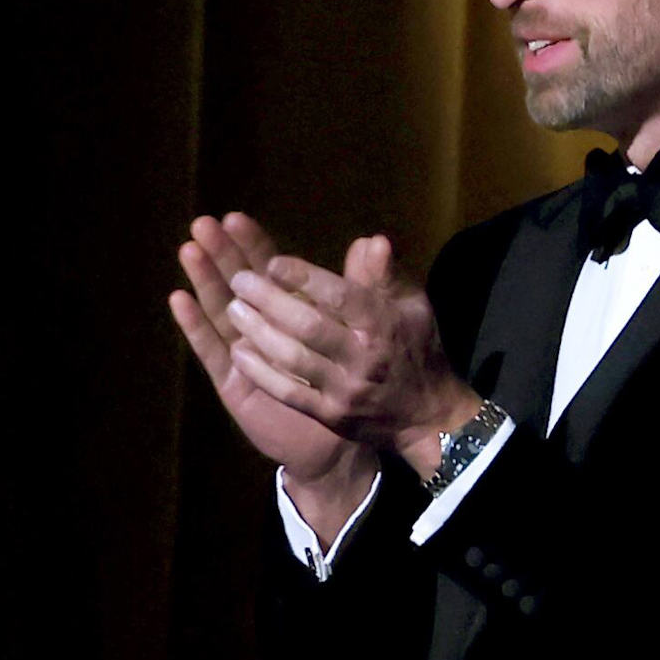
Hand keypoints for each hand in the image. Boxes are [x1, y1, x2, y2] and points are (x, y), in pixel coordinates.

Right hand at [171, 213, 376, 522]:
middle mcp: (263, 327)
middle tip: (204, 223)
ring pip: (221, 310)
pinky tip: (179, 300)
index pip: (269, 268)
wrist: (339, 445)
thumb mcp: (366, 332)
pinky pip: (213, 351)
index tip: (236, 218)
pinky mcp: (234, 382)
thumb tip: (374, 241)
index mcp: (292, 310)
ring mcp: (244, 353)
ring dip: (204, 281)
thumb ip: (366, 288)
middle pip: (239, 282)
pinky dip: (196, 326)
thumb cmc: (351, 384)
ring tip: (190, 250)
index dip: (253, 244)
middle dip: (222, 254)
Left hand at [215, 232, 480, 476]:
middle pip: (309, 325)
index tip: (272, 262)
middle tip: (238, 278)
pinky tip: (237, 351)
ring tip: (231, 308)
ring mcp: (346, 391)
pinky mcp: (330, 417)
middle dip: (268, 300)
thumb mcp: (412, 307)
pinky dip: (260, 371)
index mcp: (384, 325)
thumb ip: (385, 276)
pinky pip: (288, 393)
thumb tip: (370, 241)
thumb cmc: (416, 351)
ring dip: (257, 332)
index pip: (340, 296)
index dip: (303, 279)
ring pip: (293, 359)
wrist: (427, 418)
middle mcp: (364, 357)